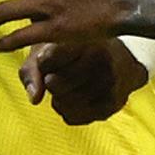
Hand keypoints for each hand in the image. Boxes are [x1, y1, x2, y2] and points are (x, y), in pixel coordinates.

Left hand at [18, 40, 148, 125]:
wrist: (120, 61)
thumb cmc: (77, 51)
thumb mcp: (51, 47)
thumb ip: (33, 68)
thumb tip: (35, 98)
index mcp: (85, 37)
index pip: (46, 59)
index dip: (43, 62)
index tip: (51, 57)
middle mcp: (101, 59)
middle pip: (53, 84)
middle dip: (50, 81)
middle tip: (60, 72)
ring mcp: (109, 83)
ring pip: (62, 103)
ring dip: (58, 98)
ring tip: (70, 85)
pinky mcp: (112, 104)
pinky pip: (72, 117)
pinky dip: (68, 111)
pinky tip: (78, 97)